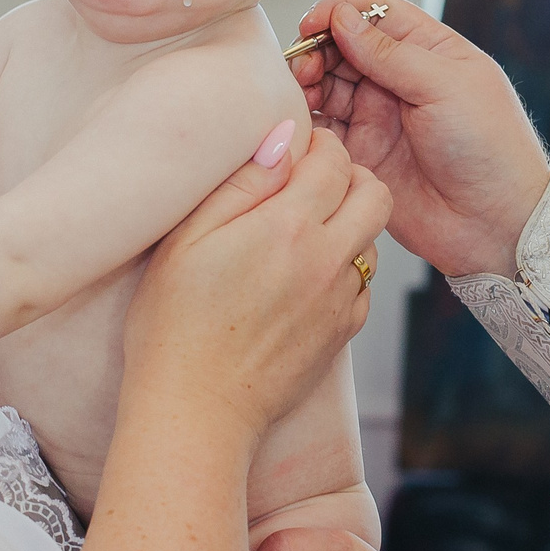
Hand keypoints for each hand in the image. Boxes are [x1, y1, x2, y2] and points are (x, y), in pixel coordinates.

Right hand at [124, 125, 386, 438]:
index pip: (335, 160)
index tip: (296, 151)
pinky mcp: (342, 333)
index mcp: (288, 227)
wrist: (196, 411)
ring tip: (305, 232)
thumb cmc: (175, 325)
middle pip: (375, 194)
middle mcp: (326, 260)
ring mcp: (340, 300)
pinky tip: (306, 278)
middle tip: (314, 183)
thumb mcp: (188, 240)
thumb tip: (283, 139)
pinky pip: (363, 286)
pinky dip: (345, 271)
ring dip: (349, 224)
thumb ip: (241, 184)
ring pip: (373, 240)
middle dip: (351, 176)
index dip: (319, 145)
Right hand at [289, 0, 549, 277]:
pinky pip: (323, 129)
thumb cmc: (490, 147)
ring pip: (328, 86)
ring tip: (302, 94)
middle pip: (343, 47)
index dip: (340, 12)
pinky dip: (307, 121)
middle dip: (317, 51)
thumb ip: (390, 53)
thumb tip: (342, 17)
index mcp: (428, 51)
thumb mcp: (445, 86)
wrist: (495, 223)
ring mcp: (378, 116)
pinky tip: (303, 122)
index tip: (312, 24)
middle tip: (303, 67)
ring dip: (308, 84)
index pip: (376, 13)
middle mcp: (399, 79)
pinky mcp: (361, 154)